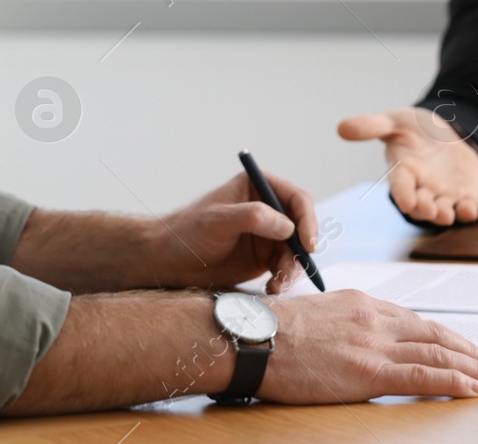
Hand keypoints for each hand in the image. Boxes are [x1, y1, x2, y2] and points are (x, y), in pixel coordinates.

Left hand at [149, 170, 318, 293]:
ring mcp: (266, 235)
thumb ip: (253, 217)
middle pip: (301, 228)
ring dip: (291, 269)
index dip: (308, 220)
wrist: (169, 260)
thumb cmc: (188, 231)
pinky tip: (272, 289)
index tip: (308, 244)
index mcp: (257, 187)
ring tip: (276, 285)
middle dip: (301, 251)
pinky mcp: (263, 258)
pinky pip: (284, 268)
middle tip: (290, 270)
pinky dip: (283, 279)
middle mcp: (267, 209)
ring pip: (295, 251)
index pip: (296, 199)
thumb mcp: (218, 220)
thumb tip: (288, 226)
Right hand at [259, 289, 477, 402]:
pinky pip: (422, 375)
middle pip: (437, 333)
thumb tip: (354, 342)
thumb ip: (344, 325)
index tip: (466, 350)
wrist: (250, 337)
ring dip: (474, 366)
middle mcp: (374, 318)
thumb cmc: (270, 333)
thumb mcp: (315, 317)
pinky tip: (473, 387)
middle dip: (471, 351)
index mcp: (361, 303)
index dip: (447, 338)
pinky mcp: (368, 371)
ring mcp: (373, 343)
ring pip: (438, 352)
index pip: (416, 321)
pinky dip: (453, 380)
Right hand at [337, 108, 477, 225]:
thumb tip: (340, 127)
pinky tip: (469, 211)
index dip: (402, 193)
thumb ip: (371, 126)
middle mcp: (422, 187)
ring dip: (443, 215)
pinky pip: (466, 208)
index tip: (406, 201)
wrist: (447, 134)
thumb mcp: (395, 121)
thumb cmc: (415, 130)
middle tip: (427, 209)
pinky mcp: (464, 196)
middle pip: (420, 204)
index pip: (400, 184)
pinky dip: (467, 212)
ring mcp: (443, 194)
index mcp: (403, 170)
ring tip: (445, 216)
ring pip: (442, 210)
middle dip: (423, 209)